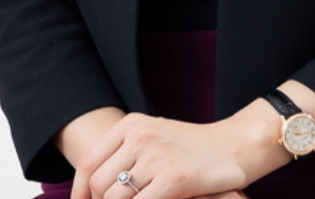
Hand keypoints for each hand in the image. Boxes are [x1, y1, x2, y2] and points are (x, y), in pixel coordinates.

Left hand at [70, 111, 250, 198]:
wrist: (234, 146)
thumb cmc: (192, 148)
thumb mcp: (155, 137)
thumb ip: (125, 154)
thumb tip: (94, 186)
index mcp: (132, 123)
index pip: (89, 162)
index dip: (80, 192)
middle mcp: (140, 136)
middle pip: (99, 183)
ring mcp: (157, 156)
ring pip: (113, 197)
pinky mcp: (174, 178)